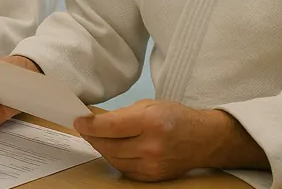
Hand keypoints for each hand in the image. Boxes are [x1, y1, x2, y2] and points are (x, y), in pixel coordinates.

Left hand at [73, 100, 267, 181]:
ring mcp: (153, 164)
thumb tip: (93, 120)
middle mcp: (152, 146)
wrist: (204, 139)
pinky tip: (112, 148)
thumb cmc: (175, 117)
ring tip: (97, 137)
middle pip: (108, 145)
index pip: (110, 126)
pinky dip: (114, 158)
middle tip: (84, 128)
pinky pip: (124, 169)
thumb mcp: (148, 105)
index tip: (78, 120)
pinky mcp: (153, 177)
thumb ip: (121, 114)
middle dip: (92, 136)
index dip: (90, 125)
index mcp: (151, 122)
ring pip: (113, 159)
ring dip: (101, 148)